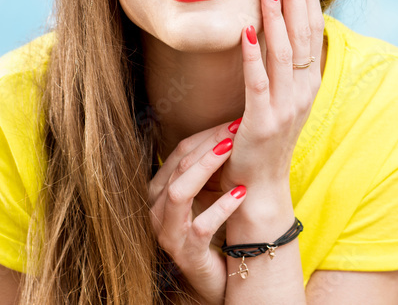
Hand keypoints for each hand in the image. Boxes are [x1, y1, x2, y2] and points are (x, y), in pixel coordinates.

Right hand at [148, 123, 245, 303]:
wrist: (219, 275)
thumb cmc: (214, 229)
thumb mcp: (209, 194)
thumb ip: (211, 168)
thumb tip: (233, 128)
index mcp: (160, 191)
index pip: (179, 152)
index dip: (207, 135)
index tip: (234, 121)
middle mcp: (157, 210)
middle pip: (179, 167)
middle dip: (209, 144)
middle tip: (238, 129)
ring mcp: (168, 233)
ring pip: (179, 192)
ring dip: (207, 167)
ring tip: (233, 151)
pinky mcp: (186, 254)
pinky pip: (199, 227)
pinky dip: (221, 207)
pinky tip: (240, 192)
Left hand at [221, 0, 324, 193]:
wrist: (261, 185)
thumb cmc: (268, 137)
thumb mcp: (284, 96)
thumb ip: (285, 64)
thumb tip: (281, 27)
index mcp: (310, 81)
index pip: (313, 29)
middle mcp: (304, 90)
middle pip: (303, 34)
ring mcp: (286, 105)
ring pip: (283, 52)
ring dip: (276, 17)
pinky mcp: (263, 120)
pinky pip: (258, 82)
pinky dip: (253, 56)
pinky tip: (246, 32)